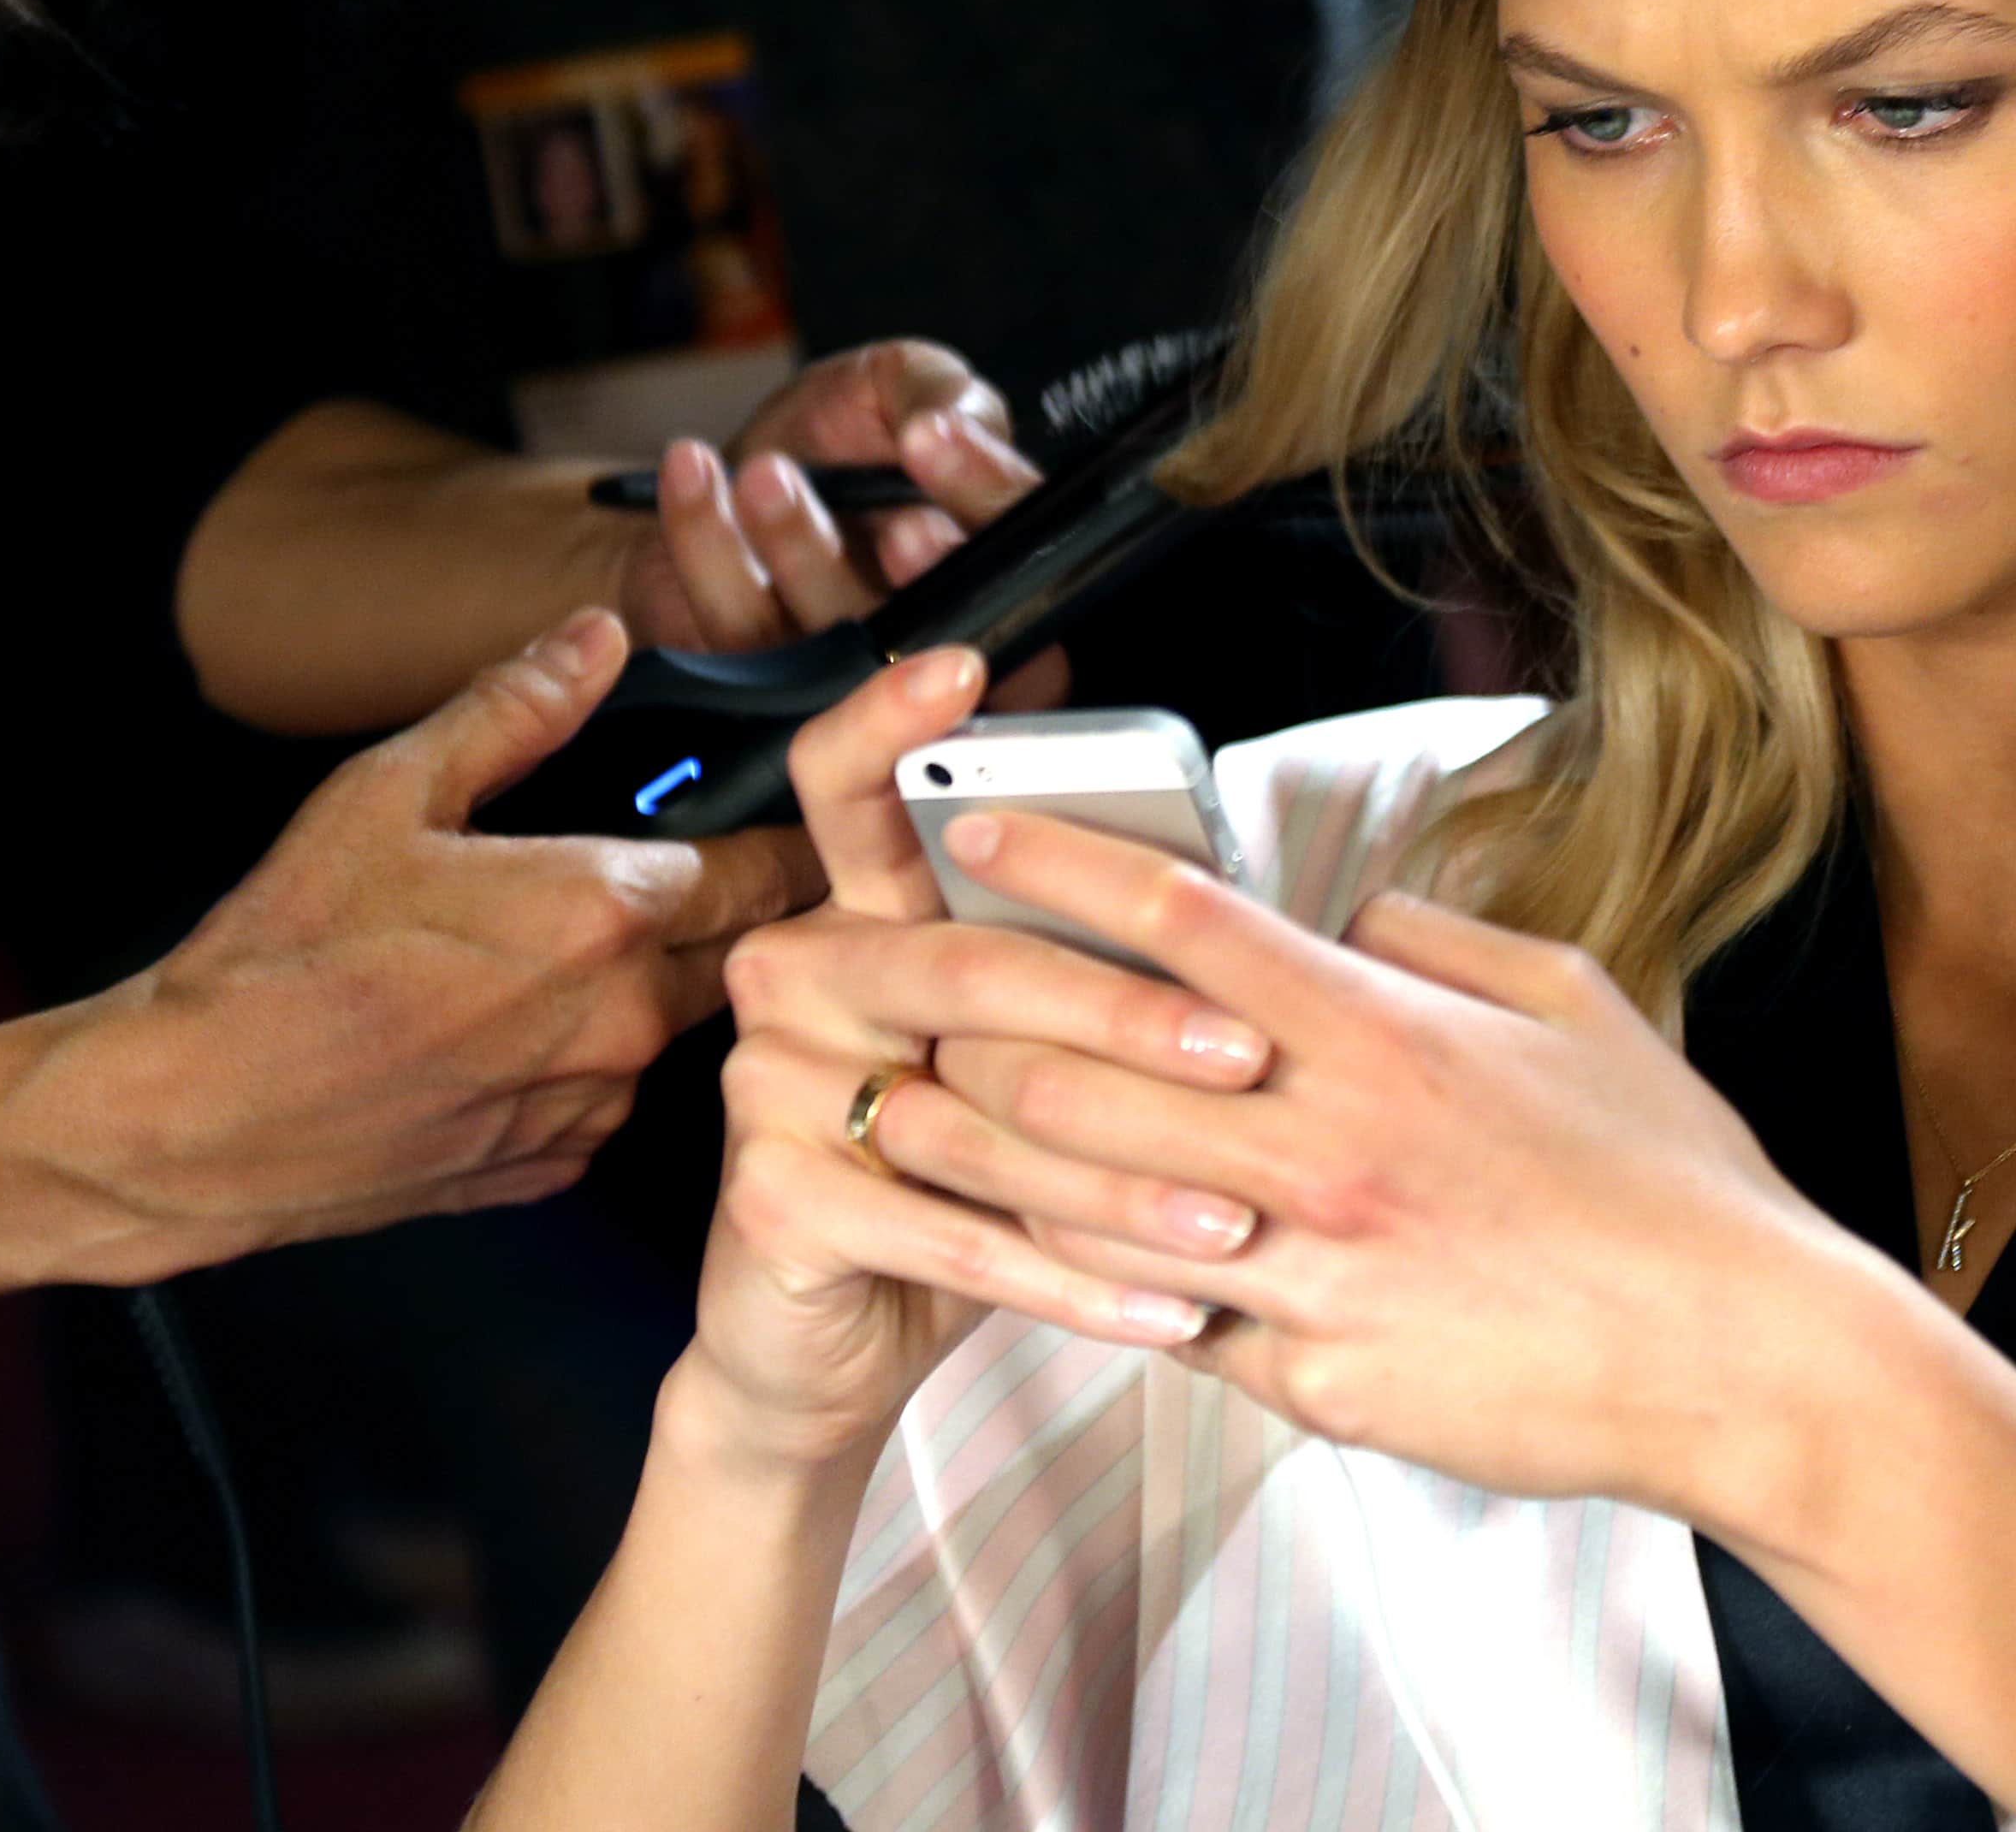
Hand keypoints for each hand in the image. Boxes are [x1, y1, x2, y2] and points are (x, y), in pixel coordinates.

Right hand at [34, 613, 819, 1266]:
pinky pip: (609, 1097)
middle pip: (743, 950)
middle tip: (689, 876)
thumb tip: (598, 638)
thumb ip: (515, 709)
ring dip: (648, 987)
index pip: (773, 866)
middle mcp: (625, 1017)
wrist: (192, 1116)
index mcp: (608, 911)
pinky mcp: (554, 1167)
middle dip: (732, 912)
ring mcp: (594, 1103)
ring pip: (674, 1026)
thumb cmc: (281, 954)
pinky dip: (585, 1062)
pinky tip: (507, 1033)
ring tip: (559, 955)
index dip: (790, 839)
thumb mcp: (388, 791)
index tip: (798, 822)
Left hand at [621, 341, 1043, 653]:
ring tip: (766, 471)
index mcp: (993, 557)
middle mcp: (931, 631)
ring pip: (838, 641)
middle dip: (920, 565)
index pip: (1030, 549)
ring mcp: (843, 672)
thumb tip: (952, 421)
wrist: (723, 474)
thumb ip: (938, 389)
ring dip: (800, 546)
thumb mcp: (894, 383)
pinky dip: (708, 544)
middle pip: (954, 628)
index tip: (933, 438)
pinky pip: (737, 637)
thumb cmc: (830, 436)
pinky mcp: (756, 683)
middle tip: (891, 517)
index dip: (984, 495)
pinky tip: (695, 471)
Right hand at [688, 650, 1264, 1464]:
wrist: (824, 1349)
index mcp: (858, 916)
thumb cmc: (957, 1178)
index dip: (891, 723)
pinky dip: (1077, 1284)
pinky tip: (1171, 1308)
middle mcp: (798, 978)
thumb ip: (1067, 968)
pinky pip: (953, 1238)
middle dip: (1126, 1015)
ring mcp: (766, 1088)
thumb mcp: (1014, 1060)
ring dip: (1128, 1185)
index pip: (848, 789)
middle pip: (965, 963)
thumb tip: (1223, 899)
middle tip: (1249, 1055)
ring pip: (978, 1120)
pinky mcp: (771, 1203)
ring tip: (1240, 1222)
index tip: (964, 665)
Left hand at [850, 805, 1845, 1521]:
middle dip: (972, 1027)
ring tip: (915, 1129)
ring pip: (1093, 1211)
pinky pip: (1176, 1331)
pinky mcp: (1321, 1384)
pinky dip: (1104, 1291)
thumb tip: (1346, 917)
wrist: (1740, 1357)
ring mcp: (1317, 1273)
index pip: (1180, 923)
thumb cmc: (1669, 1178)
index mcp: (1386, 1035)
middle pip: (1086, 1070)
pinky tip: (1052, 1267)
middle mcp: (1330, 1145)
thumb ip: (1440, 945)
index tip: (970, 830)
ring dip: (991, 1164)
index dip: (1057, 866)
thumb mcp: (1575, 1006)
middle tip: (908, 1000)